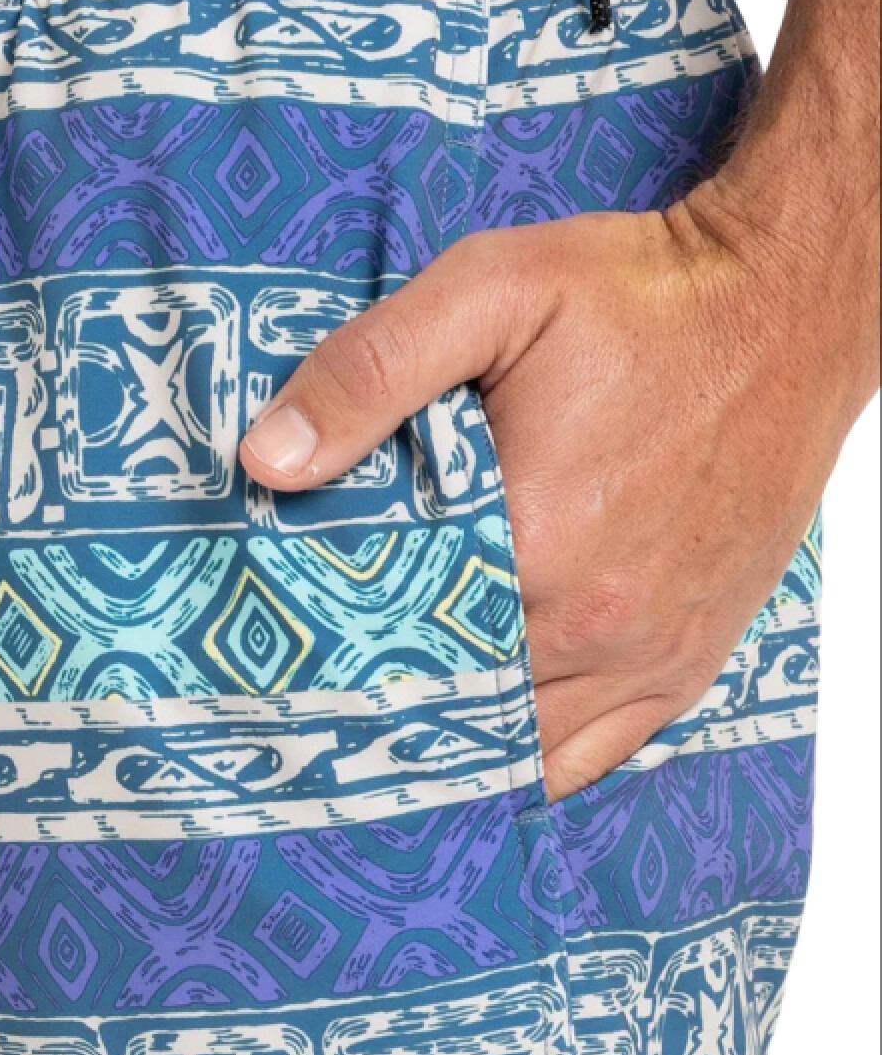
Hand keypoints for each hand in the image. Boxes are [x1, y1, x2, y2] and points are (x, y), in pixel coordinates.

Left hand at [239, 185, 867, 801]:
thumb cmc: (640, 299)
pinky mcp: (686, 663)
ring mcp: (645, 656)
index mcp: (531, 543)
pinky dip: (527, 763)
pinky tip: (479, 748)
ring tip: (379, 733)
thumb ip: (369, 373)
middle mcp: (592, 624)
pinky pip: (590, 758)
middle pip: (447, 706)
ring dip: (446, 745)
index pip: (388, 643)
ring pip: (515, 753)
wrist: (786, 310)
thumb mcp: (490, 292)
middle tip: (310, 705)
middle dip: (375, 708)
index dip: (325, 659)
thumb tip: (268, 459)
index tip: (276, 665)